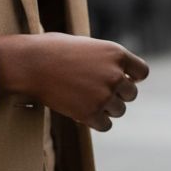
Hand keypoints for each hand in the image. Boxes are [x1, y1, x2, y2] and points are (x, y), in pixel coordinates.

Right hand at [0, 33, 148, 131]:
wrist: (29, 64)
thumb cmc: (51, 50)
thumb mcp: (85, 46)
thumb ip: (104, 60)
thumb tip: (117, 74)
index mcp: (116, 53)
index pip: (141, 72)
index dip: (132, 77)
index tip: (120, 80)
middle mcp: (115, 75)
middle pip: (131, 94)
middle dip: (116, 94)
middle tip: (94, 91)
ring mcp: (104, 95)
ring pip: (119, 110)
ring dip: (105, 108)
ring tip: (83, 100)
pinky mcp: (90, 113)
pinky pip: (105, 125)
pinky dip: (95, 122)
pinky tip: (80, 112)